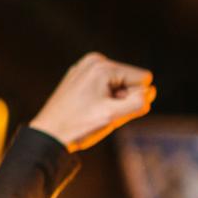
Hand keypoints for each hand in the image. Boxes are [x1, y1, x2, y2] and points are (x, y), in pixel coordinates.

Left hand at [30, 53, 155, 151]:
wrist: (48, 136)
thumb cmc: (80, 126)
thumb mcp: (114, 117)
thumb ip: (139, 102)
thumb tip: (149, 92)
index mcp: (102, 66)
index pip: (144, 79)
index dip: (134, 98)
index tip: (112, 108)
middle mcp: (94, 61)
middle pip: (131, 80)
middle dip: (123, 98)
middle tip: (102, 111)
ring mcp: (85, 68)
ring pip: (120, 84)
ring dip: (114, 100)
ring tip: (94, 111)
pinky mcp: (80, 77)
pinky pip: (106, 86)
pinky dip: (103, 99)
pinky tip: (88, 108)